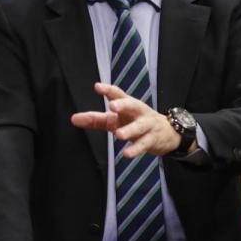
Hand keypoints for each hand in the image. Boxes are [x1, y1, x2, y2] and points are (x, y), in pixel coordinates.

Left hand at [71, 83, 185, 157]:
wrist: (166, 133)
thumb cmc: (135, 122)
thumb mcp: (115, 120)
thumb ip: (95, 120)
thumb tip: (74, 119)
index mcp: (128, 105)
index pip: (118, 94)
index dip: (108, 90)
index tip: (97, 87)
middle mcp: (138, 112)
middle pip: (132, 105)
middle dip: (123, 104)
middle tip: (112, 106)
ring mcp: (147, 125)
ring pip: (139, 126)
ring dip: (129, 130)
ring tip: (118, 135)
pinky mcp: (152, 139)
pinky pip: (143, 144)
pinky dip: (135, 149)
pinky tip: (126, 153)